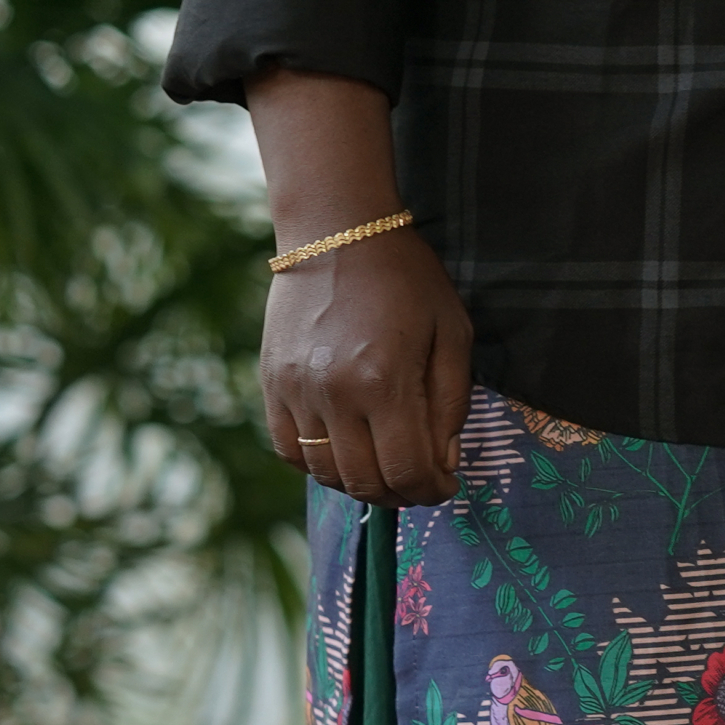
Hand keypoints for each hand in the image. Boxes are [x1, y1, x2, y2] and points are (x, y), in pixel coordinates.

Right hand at [249, 70, 472, 505]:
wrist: (336, 231)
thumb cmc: (406, 280)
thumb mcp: (452, 334)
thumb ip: (452, 405)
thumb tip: (443, 462)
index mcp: (385, 382)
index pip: (408, 472)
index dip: (432, 491)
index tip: (445, 484)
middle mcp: (335, 393)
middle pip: (367, 483)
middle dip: (401, 494)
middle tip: (418, 481)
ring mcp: (296, 390)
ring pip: (325, 473)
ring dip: (360, 484)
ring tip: (384, 466)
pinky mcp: (272, 383)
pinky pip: (290, 450)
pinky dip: (318, 464)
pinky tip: (345, 450)